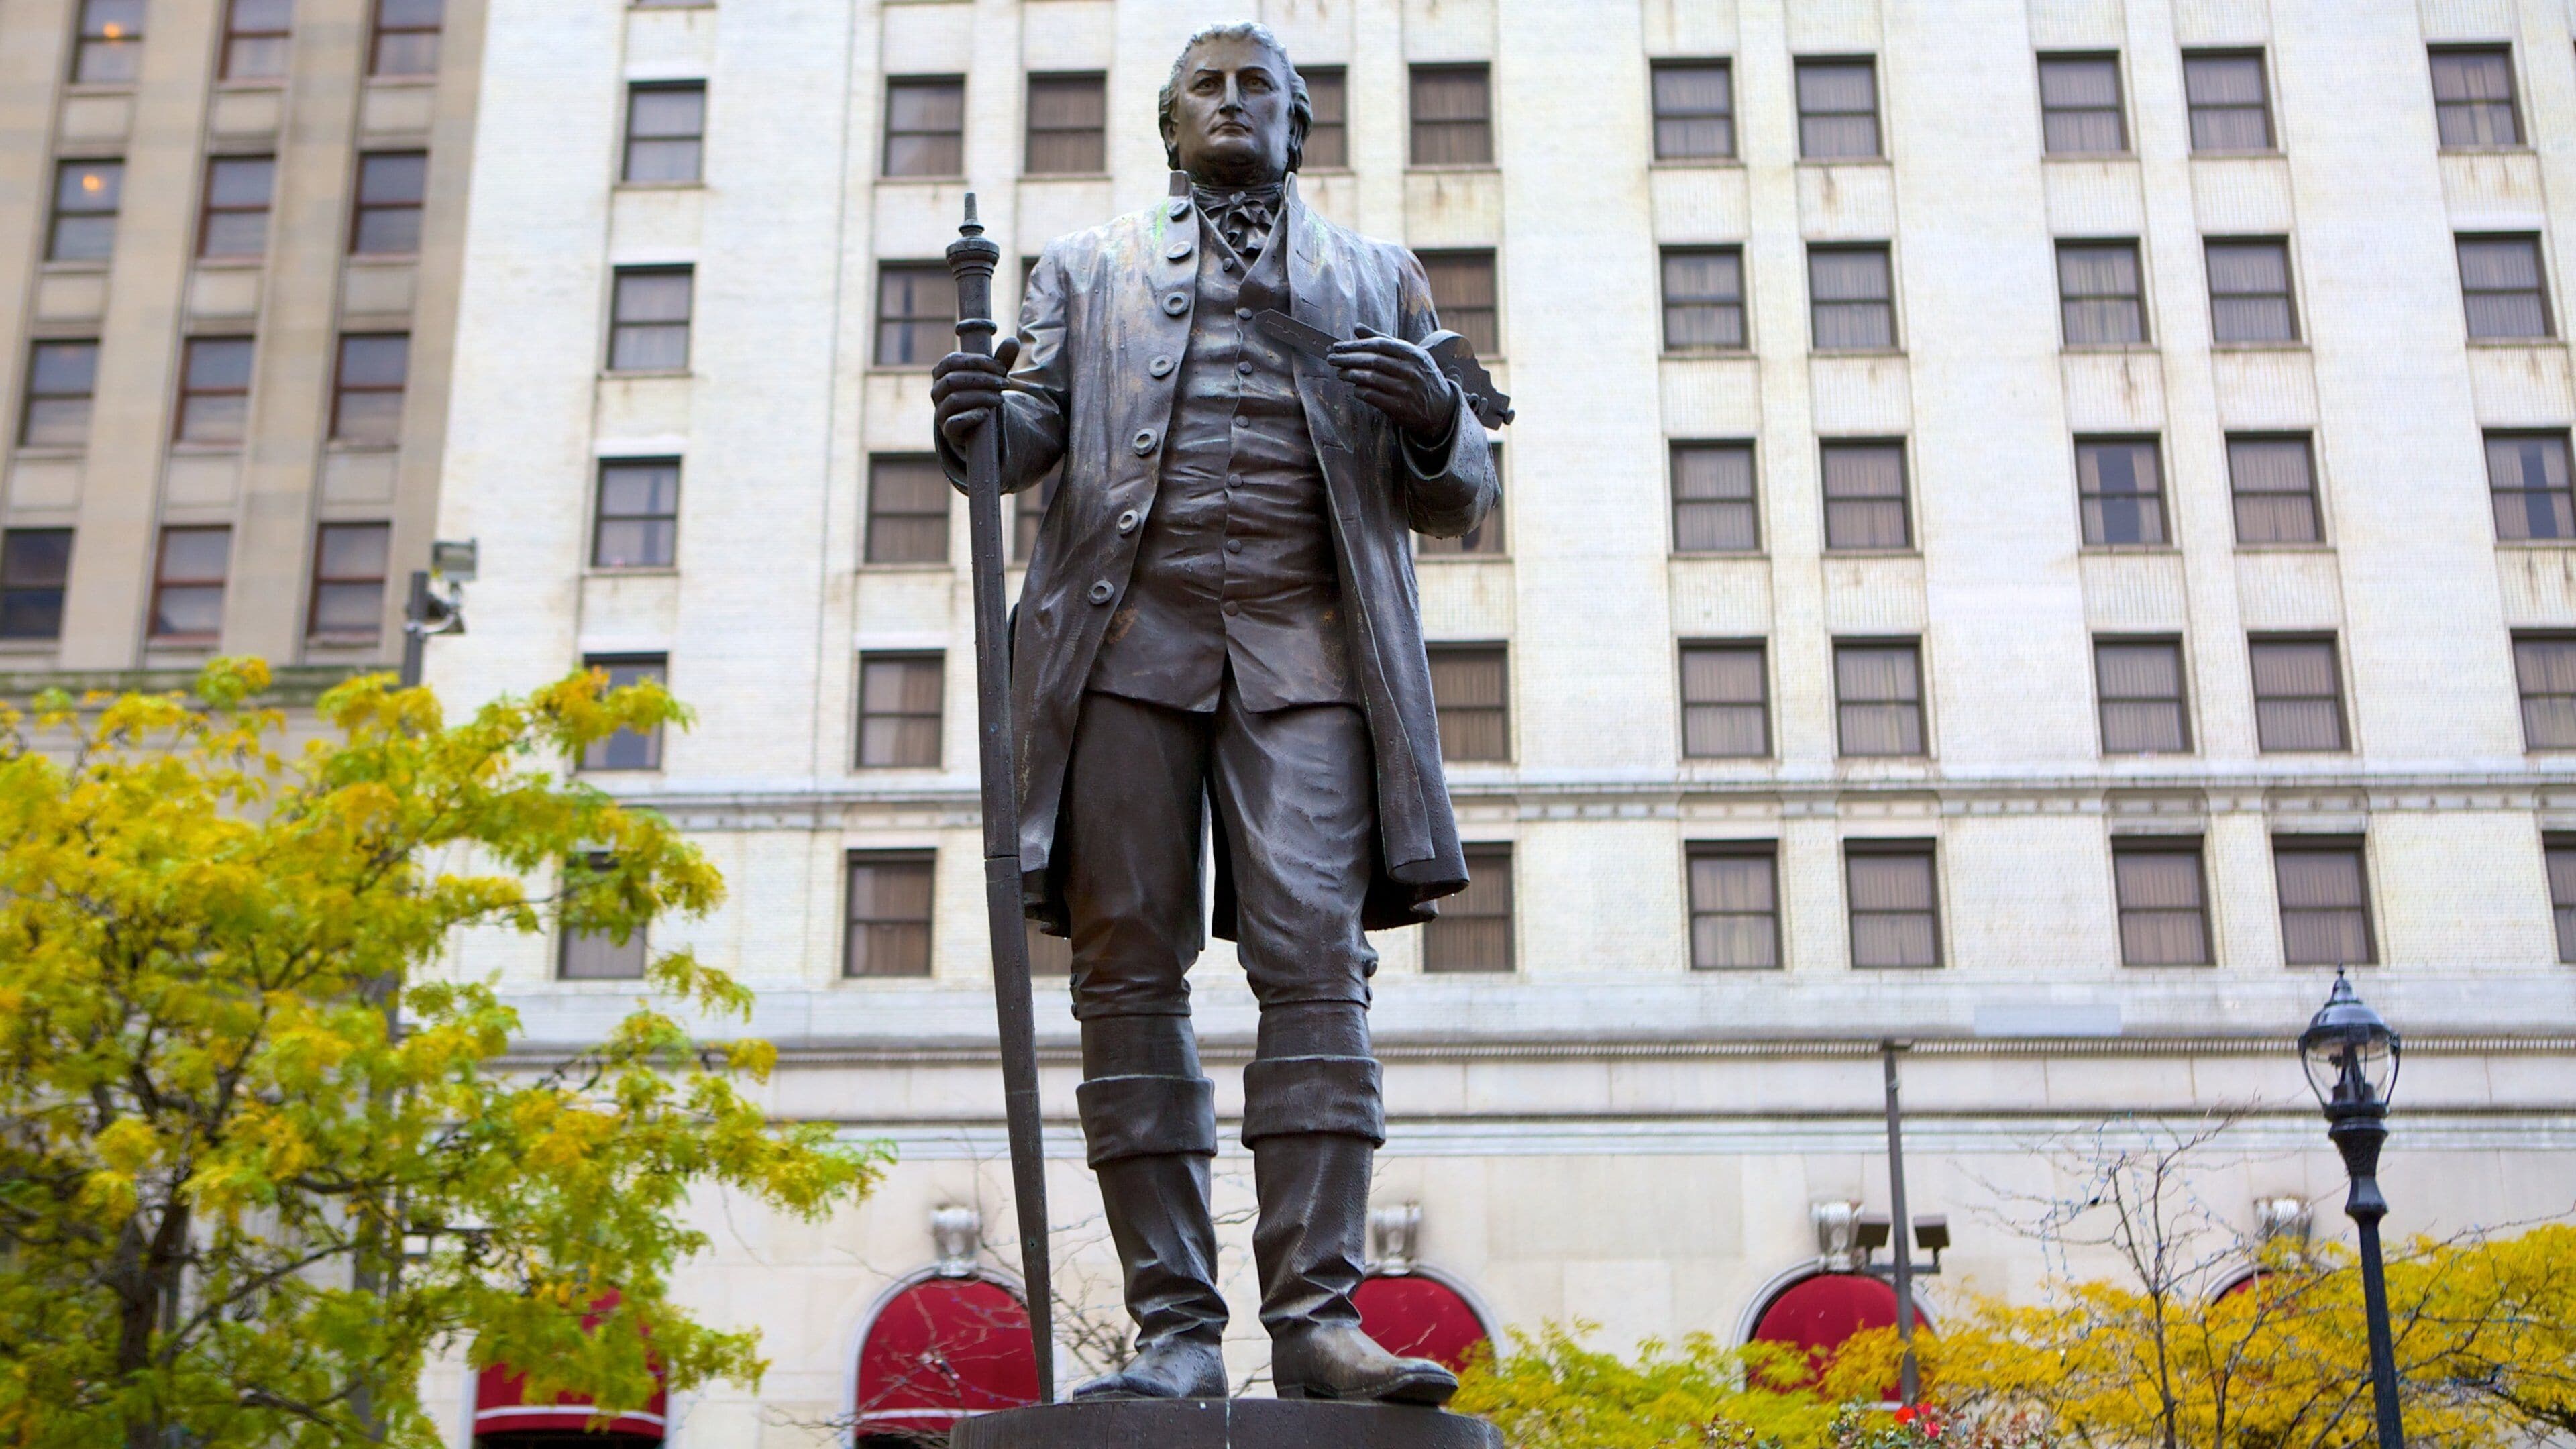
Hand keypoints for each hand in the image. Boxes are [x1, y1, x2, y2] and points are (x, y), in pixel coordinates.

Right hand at [932, 337, 1020, 448]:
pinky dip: (970, 417)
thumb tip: (1013, 341)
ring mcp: (940, 411)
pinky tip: (986, 413)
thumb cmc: (983, 394)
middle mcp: (937, 391)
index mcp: (942, 373)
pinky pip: (953, 423)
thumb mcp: (993, 376)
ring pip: (954, 399)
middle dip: (982, 379)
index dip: (976, 361)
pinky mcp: (948, 430)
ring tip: (1001, 398)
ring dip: (981, 396)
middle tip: (1005, 383)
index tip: (1000, 367)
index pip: (952, 360)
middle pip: (953, 379)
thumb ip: (1001, 360)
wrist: (978, 426)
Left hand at [1327, 326, 1457, 441]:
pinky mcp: (1400, 408)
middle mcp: (1411, 371)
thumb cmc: (1421, 377)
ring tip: (1339, 373)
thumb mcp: (1409, 355)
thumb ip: (1384, 340)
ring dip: (1351, 375)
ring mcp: (1406, 390)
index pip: (1380, 345)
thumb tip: (1358, 327)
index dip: (1356, 345)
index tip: (1339, 346)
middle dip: (1348, 359)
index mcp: (1413, 354)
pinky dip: (1360, 391)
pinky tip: (1354, 388)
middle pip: (1373, 361)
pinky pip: (1373, 396)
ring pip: (1371, 379)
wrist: (1441, 408)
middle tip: (1332, 359)